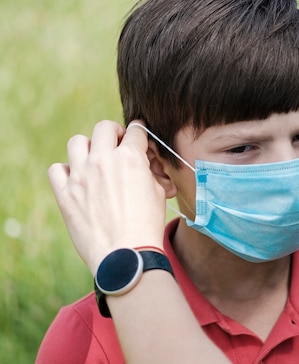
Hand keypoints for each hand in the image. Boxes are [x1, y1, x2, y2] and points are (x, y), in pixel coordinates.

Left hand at [48, 120, 165, 274]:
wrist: (126, 254)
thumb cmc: (147, 225)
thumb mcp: (158, 193)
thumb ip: (150, 172)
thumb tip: (148, 167)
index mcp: (130, 157)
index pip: (136, 130)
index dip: (141, 135)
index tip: (140, 142)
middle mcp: (103, 160)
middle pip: (104, 128)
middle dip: (114, 134)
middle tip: (118, 146)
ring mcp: (81, 176)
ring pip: (77, 142)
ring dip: (88, 148)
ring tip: (95, 160)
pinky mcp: (65, 193)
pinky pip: (57, 169)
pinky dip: (66, 171)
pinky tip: (77, 180)